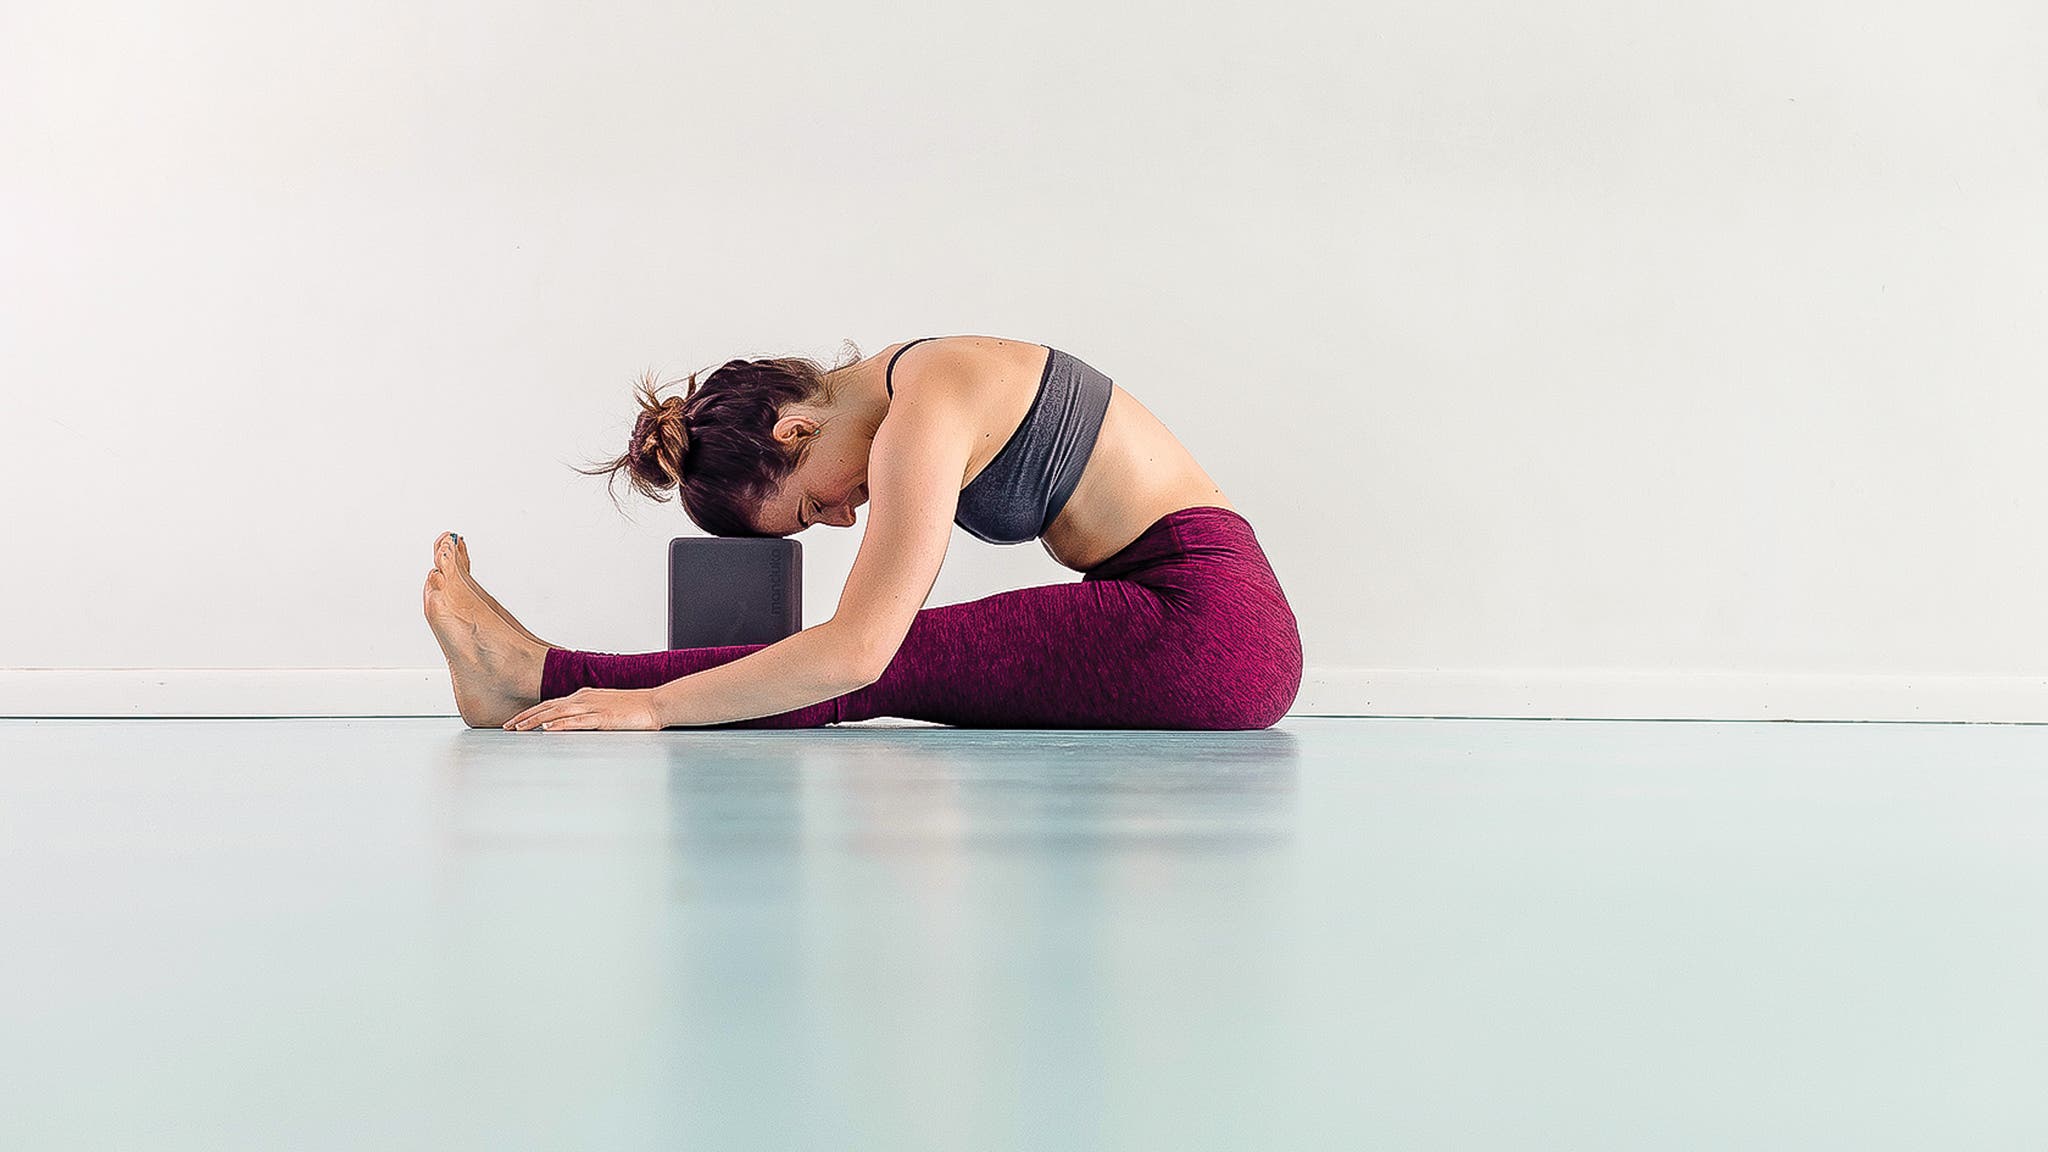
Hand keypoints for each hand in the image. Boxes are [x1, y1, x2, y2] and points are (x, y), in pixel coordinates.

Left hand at [502, 687, 664, 731]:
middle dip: (525, 718)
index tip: (514, 722)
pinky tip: (548, 729)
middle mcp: (584, 698)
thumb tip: (572, 723)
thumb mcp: (605, 708)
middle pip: (547, 707)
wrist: (656, 704)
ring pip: (557, 713)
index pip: (550, 704)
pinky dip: (561, 725)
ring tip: (519, 729)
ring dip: (536, 721)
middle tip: (506, 727)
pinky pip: (578, 721)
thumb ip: (587, 713)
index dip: (530, 713)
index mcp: (583, 696)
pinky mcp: (603, 717)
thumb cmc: (633, 709)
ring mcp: (593, 707)